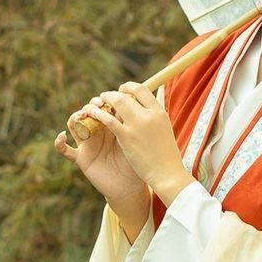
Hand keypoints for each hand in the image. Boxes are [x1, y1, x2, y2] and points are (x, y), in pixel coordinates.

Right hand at [54, 109, 150, 234]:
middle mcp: (97, 132)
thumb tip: (129, 102)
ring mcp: (87, 144)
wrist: (131, 187)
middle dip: (91, 105)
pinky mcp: (81, 158)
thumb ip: (129, 123)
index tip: (112, 97)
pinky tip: (62, 136)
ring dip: (76, 117)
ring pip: (74, 125)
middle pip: (87, 112)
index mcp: (111, 125)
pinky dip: (59, 143)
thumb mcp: (134, 140)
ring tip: (83, 115)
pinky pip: (66, 151)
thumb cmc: (136, 162)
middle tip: (99, 105)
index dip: (105, 99)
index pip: (103, 106)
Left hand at [69, 79, 192, 205]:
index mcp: (160, 112)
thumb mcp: (164, 129)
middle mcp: (149, 115)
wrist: (167, 173)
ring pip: (118, 103)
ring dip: (106, 100)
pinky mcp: (127, 137)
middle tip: (106, 96)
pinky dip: (100, 114)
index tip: (122, 90)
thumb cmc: (166, 155)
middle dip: (115, 93)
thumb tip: (145, 110)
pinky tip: (94, 114)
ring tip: (98, 102)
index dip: (129, 87)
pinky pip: (109, 120)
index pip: (142, 90)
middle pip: (128, 95)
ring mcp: (138, 125)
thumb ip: (153, 118)